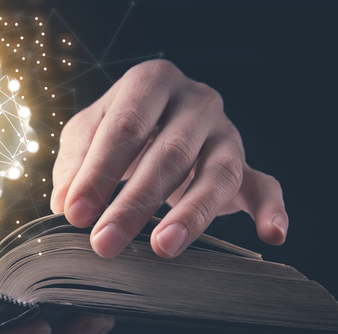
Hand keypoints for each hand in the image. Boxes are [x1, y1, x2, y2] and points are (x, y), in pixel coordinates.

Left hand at [51, 59, 287, 258]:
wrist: (161, 118)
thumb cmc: (119, 127)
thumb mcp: (87, 132)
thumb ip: (74, 163)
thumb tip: (65, 203)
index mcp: (152, 83)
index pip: (126, 127)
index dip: (99, 172)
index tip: (75, 214)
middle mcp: (196, 102)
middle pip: (169, 153)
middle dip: (134, 203)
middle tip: (105, 242)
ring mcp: (225, 133)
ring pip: (217, 173)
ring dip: (190, 215)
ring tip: (163, 247)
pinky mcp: (246, 166)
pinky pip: (265, 185)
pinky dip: (272, 209)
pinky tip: (272, 234)